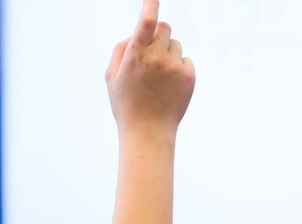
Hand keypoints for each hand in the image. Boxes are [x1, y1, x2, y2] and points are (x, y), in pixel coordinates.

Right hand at [105, 0, 194, 143]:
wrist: (148, 133)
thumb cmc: (126, 105)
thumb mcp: (112, 78)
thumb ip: (119, 51)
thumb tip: (132, 34)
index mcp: (135, 56)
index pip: (146, 23)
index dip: (151, 5)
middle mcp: (156, 59)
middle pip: (165, 27)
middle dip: (158, 34)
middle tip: (152, 52)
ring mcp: (174, 67)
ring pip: (175, 44)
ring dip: (168, 52)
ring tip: (158, 77)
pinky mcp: (189, 76)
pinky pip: (186, 59)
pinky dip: (178, 67)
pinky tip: (169, 86)